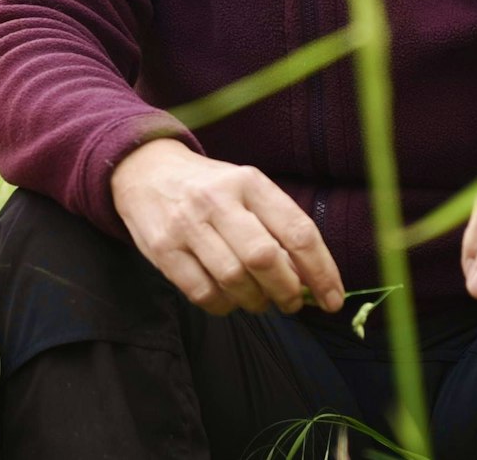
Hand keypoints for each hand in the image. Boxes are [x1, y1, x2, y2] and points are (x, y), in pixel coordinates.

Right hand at [110, 139, 343, 315]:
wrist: (144, 171)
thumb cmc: (209, 188)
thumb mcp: (246, 189)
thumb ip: (277, 226)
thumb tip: (310, 280)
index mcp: (249, 182)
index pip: (298, 231)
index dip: (321, 271)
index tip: (332, 298)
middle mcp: (217, 200)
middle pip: (265, 259)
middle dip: (287, 291)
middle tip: (292, 303)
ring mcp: (186, 225)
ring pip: (234, 281)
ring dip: (256, 301)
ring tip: (260, 300)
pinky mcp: (162, 250)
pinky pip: (203, 293)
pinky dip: (224, 306)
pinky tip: (229, 299)